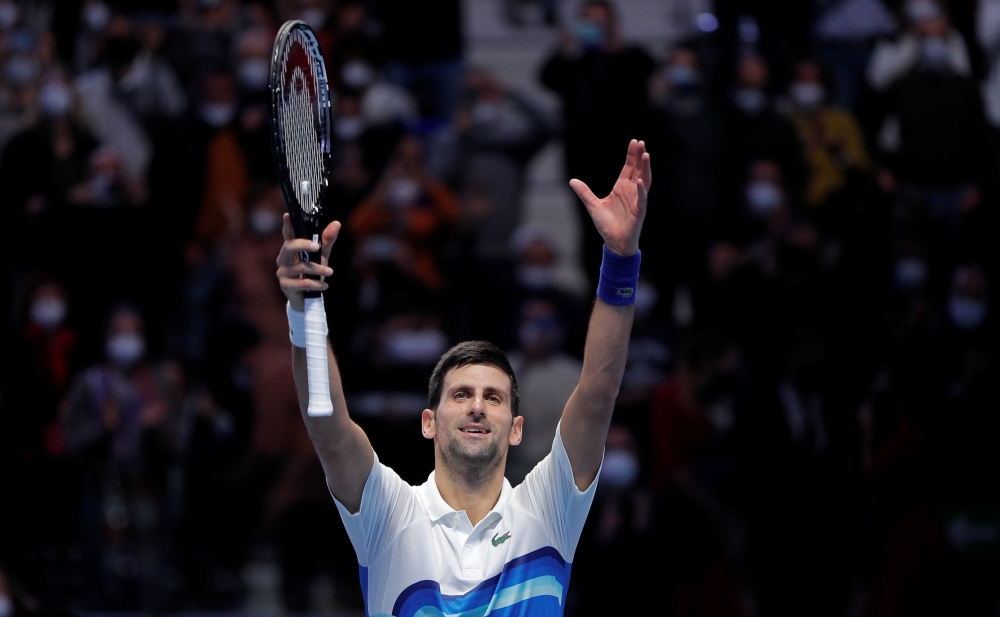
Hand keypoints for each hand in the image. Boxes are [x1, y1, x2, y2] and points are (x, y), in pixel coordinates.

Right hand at [276, 214, 340, 310]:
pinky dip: (316, 284)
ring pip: (300, 267)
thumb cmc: (312, 272)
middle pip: (289, 247)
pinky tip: (325, 286)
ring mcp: (283, 272)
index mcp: (290, 249)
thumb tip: (337, 223)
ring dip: (318, 269)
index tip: (287, 215)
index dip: (287, 225)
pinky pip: (302, 283)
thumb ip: (326, 240)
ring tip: (330, 272)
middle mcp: (283, 259)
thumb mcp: (321, 255)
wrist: (306, 298)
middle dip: (303, 245)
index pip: (288, 235)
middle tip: (317, 246)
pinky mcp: (286, 285)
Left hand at [570, 139, 650, 255]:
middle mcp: (631, 191)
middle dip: (639, 156)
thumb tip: (572, 181)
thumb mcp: (592, 205)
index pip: (628, 168)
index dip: (631, 155)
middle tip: (641, 143)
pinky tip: (640, 181)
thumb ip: (584, 192)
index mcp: (621, 188)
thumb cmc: (606, 224)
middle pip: (638, 170)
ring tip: (646, 155)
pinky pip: (642, 199)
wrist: (614, 242)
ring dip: (645, 168)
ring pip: (644, 180)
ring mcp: (636, 200)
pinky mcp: (639, 211)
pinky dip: (641, 190)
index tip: (634, 142)